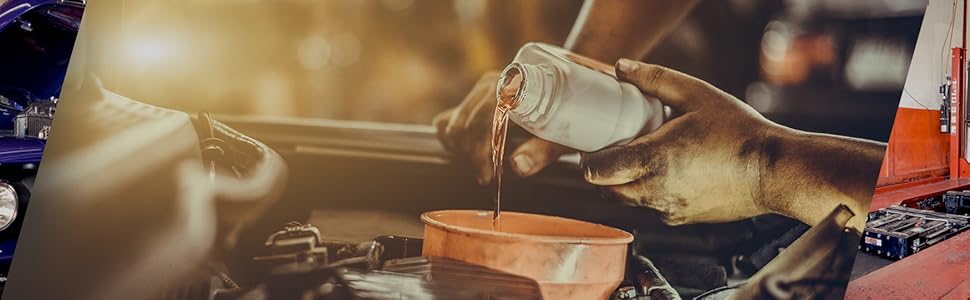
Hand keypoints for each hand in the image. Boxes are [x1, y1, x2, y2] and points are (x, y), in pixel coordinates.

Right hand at [433, 72, 571, 184]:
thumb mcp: (558, 139)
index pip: (482, 119)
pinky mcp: (471, 101)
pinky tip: (470, 152)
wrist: (569, 99)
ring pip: (452, 124)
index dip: (480, 151)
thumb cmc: (567, 120)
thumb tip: (516, 166)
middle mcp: (491, 85)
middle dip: (472, 155)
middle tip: (486, 176)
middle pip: (464, 124)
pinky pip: (447, 121)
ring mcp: (479, 91)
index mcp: (511, 88)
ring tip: (483, 165)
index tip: (486, 176)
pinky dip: (452, 140)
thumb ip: (538, 152)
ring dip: (462, 149)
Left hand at [582, 59, 777, 224]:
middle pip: (607, 191)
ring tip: (643, 158)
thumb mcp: (696, 94)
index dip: (588, 160)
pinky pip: (654, 208)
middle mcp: (655, 192)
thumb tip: (623, 69)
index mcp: (652, 161)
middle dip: (603, 173)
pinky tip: (670, 172)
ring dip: (626, 184)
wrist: (775, 171)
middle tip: (613, 151)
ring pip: (630, 201)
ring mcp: (669, 209)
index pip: (596, 172)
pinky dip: (651, 193)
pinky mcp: (683, 218)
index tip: (594, 147)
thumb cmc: (739, 133)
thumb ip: (655, 80)